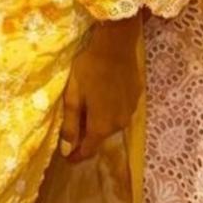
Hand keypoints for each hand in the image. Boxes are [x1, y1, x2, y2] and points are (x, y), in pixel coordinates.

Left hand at [59, 14, 142, 163]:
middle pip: (100, 137)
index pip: (88, 151)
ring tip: (88, 107)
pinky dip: (110, 109)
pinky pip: (120, 111)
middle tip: (74, 124)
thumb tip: (66, 149)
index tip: (67, 157)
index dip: (76, 156)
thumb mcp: (73, 95)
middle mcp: (119, 124)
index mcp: (101, 126)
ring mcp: (131, 112)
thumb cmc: (89, 68)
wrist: (116, 45)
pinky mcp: (137, 99)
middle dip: (87, 135)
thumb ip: (70, 124)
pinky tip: (104, 95)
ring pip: (111, 125)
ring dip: (100, 122)